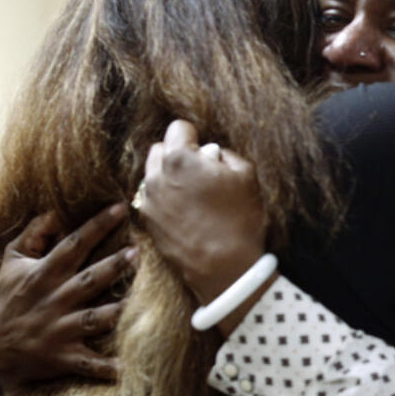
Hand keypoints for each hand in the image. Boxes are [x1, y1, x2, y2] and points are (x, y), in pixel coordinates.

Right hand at [0, 203, 134, 395]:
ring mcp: (60, 330)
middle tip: (138, 251)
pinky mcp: (65, 357)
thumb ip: (33, 234)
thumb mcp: (12, 262)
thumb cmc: (10, 297)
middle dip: (114, 266)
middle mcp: (54, 301)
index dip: (96, 225)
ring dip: (118, 311)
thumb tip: (55, 211)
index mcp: (44, 274)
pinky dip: (107, 368)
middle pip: (89, 280)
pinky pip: (89, 364)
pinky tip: (129, 368)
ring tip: (143, 300)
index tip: (120, 208)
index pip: (73, 244)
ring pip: (95, 319)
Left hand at [138, 120, 267, 313]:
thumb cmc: (240, 219)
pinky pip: (151, 197)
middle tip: (199, 172)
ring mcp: (149, 200)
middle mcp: (156, 176)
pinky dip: (164, 197)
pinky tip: (185, 211)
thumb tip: (211, 153)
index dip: (195, 136)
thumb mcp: (246, 175)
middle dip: (177, 154)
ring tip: (191, 193)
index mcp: (180, 159)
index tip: (206, 152)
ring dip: (168, 175)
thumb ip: (225, 154)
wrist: (225, 267)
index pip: (178, 127)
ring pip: (152, 173)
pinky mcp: (148, 221)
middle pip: (160, 149)